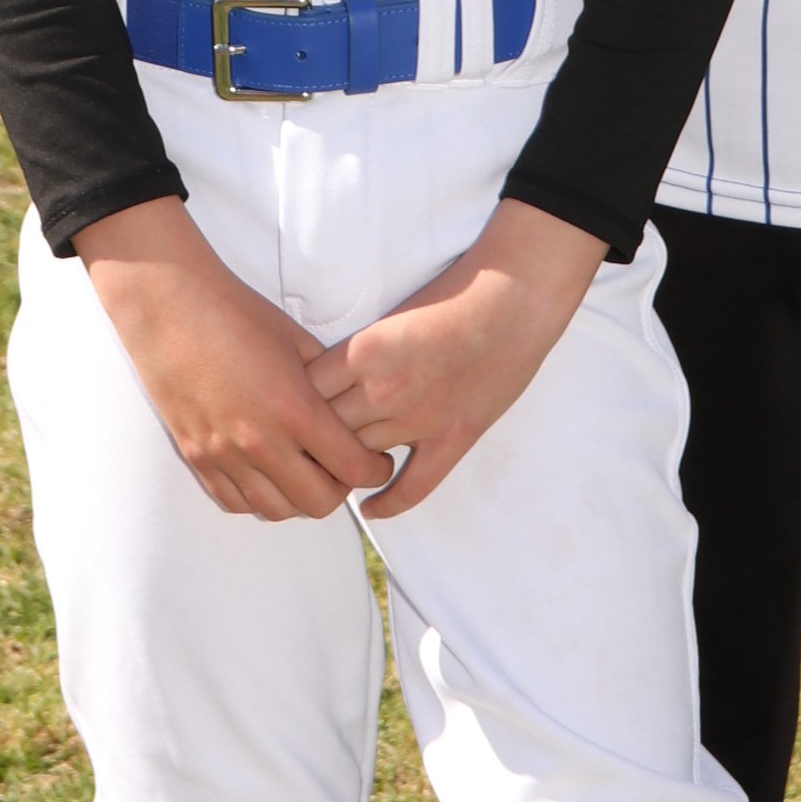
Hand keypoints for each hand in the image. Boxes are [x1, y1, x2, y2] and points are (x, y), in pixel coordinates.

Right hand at [76, 197, 394, 522]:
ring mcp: (224, 456)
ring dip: (298, 497)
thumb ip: (328, 381)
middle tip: (343, 466)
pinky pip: (235, 503)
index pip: (352, 468)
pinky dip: (258, 497)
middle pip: (318, 503)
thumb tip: (351, 407)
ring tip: (305, 471)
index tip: (377, 460)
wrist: (170, 307)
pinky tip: (267, 474)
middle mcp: (259, 443)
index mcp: (293, 409)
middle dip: (341, 488)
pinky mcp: (196, 458)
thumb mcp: (297, 340)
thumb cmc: (234, 313)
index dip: (374, 469)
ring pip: (276, 510)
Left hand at [306, 200, 603, 518]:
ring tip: (331, 472)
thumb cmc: (453, 295)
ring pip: (361, 457)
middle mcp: (385, 389)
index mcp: (364, 350)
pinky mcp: (453, 438)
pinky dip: (388, 502)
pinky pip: (413, 486)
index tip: (287, 410)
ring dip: (346, 465)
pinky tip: (372, 506)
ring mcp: (420, 418)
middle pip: (326, 431)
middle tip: (302, 447)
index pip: (305, 393)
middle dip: (311, 440)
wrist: (513, 298)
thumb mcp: (390, 317)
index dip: (292, 405)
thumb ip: (357, 353)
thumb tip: (324, 385)